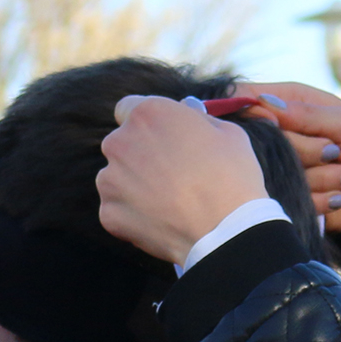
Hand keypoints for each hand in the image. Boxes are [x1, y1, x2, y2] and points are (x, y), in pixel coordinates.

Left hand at [97, 97, 270, 264]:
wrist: (225, 232)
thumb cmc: (232, 178)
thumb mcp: (227, 133)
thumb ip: (197, 120)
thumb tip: (187, 117)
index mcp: (148, 113)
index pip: (129, 109)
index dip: (147, 125)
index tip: (160, 139)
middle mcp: (120, 141)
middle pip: (122, 144)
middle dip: (139, 156)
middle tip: (169, 175)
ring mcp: (110, 179)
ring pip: (117, 178)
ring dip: (134, 186)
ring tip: (167, 202)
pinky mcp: (108, 213)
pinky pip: (117, 209)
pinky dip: (133, 215)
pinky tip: (161, 221)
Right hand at [224, 81, 340, 232]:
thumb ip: (309, 115)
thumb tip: (264, 104)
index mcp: (291, 102)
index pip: (247, 98)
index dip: (249, 111)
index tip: (275, 127)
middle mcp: (280, 133)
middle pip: (261, 138)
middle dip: (305, 149)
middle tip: (335, 152)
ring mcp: (282, 166)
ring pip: (276, 171)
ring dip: (321, 177)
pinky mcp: (287, 196)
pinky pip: (288, 199)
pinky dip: (321, 199)